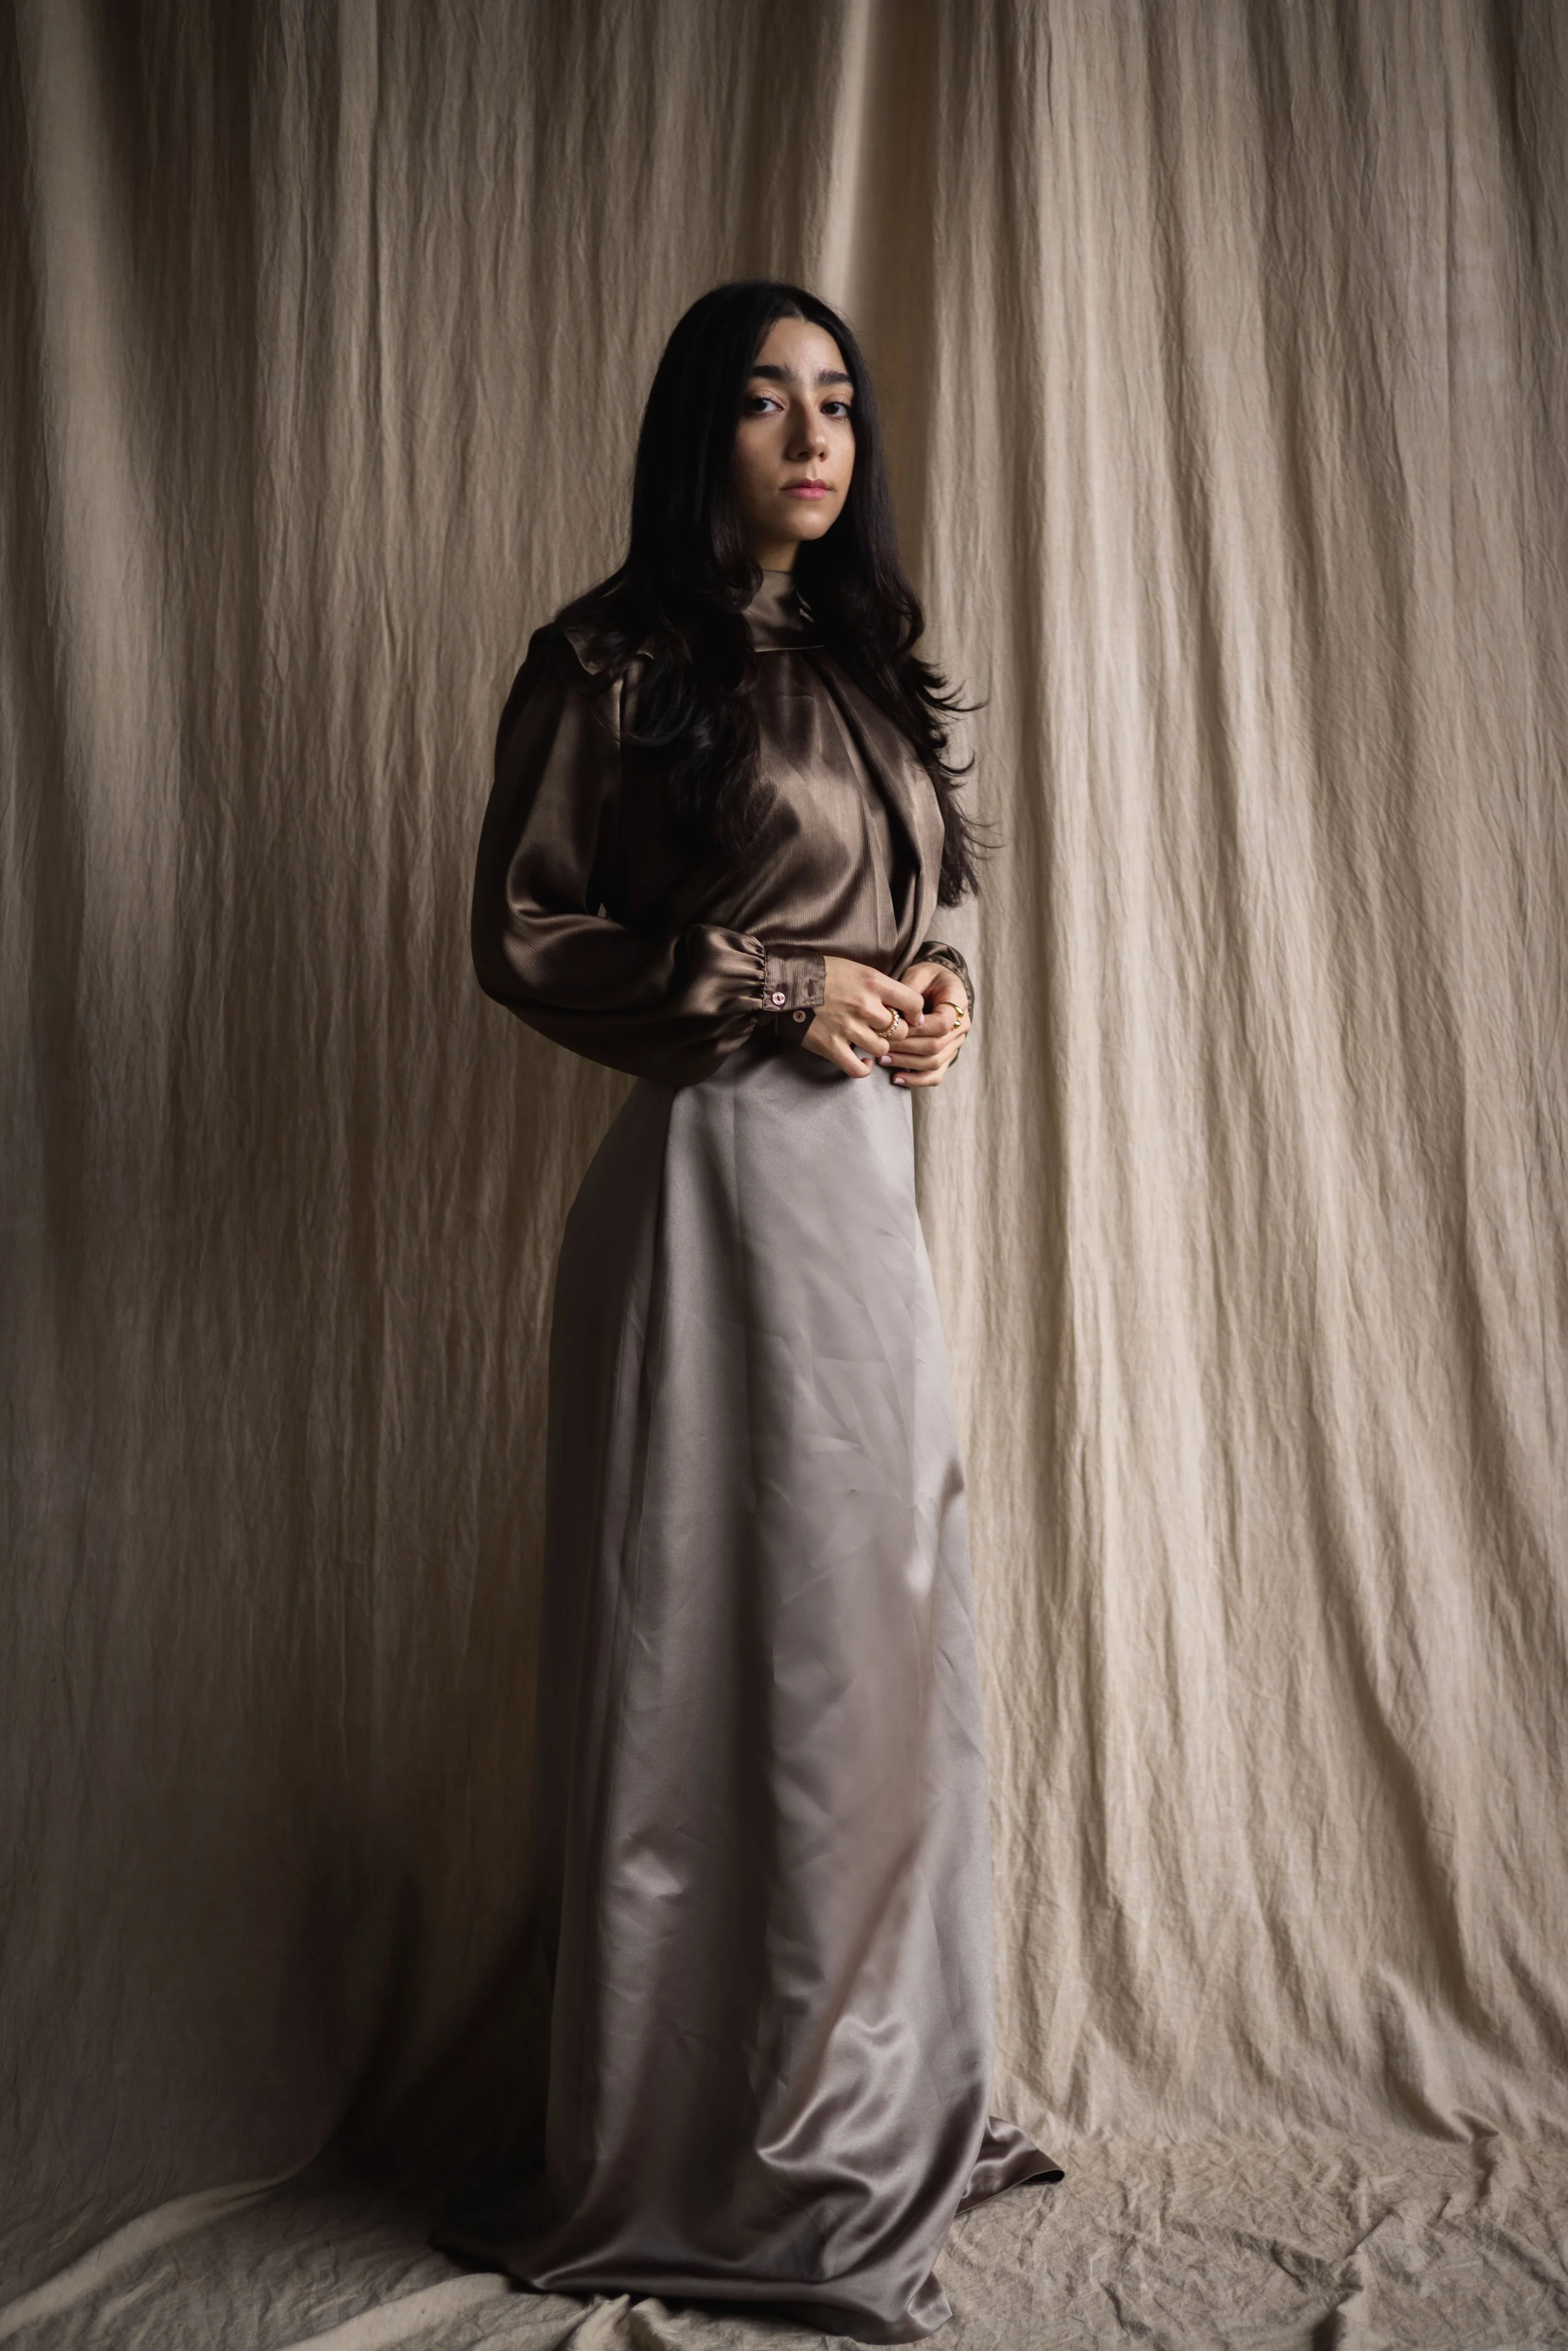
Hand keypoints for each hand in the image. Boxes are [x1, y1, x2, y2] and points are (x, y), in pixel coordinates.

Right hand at [801, 956, 928, 1078]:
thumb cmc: (822, 972)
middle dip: (896, 1032)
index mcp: (873, 982)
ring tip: (870, 1041)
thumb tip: (900, 1003)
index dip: (916, 1013)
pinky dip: (864, 1069)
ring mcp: (848, 1028)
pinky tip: (864, 1062)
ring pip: (882, 1049)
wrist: (785, 982)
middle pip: (900, 1030)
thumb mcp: (856, 968)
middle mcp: (865, 1006)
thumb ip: (879, 985)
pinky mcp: (831, 1046)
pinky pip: (858, 1069)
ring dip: (878, 1047)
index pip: (913, 1002)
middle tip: (885, 1030)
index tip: (911, 1017)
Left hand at [876, 960, 969, 1086]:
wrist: (941, 984)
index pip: (942, 1024)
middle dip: (905, 1047)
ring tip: (882, 1059)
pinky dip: (916, 1080)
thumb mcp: (919, 974)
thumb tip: (894, 1013)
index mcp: (958, 1004)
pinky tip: (896, 1078)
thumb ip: (909, 991)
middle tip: (880, 1045)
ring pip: (934, 1062)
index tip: (894, 1027)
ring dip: (906, 1063)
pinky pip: (935, 1075)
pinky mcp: (946, 1056)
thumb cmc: (928, 977)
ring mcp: (955, 1045)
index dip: (917, 1029)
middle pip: (936, 1046)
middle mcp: (960, 1028)